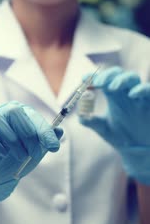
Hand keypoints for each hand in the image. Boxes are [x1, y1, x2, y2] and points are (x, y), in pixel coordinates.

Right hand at [0, 101, 62, 201]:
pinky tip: (3, 153)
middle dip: (28, 135)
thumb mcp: (35, 151)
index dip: (44, 131)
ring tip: (19, 156)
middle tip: (33, 154)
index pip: (33, 116)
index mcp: (20, 113)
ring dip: (12, 141)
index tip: (53, 147)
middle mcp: (3, 112)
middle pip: (14, 112)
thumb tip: (59, 130)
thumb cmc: (15, 158)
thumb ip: (45, 140)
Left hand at [80, 66, 149, 183]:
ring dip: (120, 79)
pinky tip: (132, 94)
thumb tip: (79, 111)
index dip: (93, 77)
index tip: (84, 79)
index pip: (103, 79)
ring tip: (111, 88)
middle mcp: (125, 92)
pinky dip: (141, 89)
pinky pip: (149, 89)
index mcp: (113, 95)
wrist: (136, 149)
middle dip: (107, 75)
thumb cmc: (120, 136)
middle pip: (117, 73)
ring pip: (132, 77)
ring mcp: (139, 96)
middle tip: (97, 83)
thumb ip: (88, 120)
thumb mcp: (101, 127)